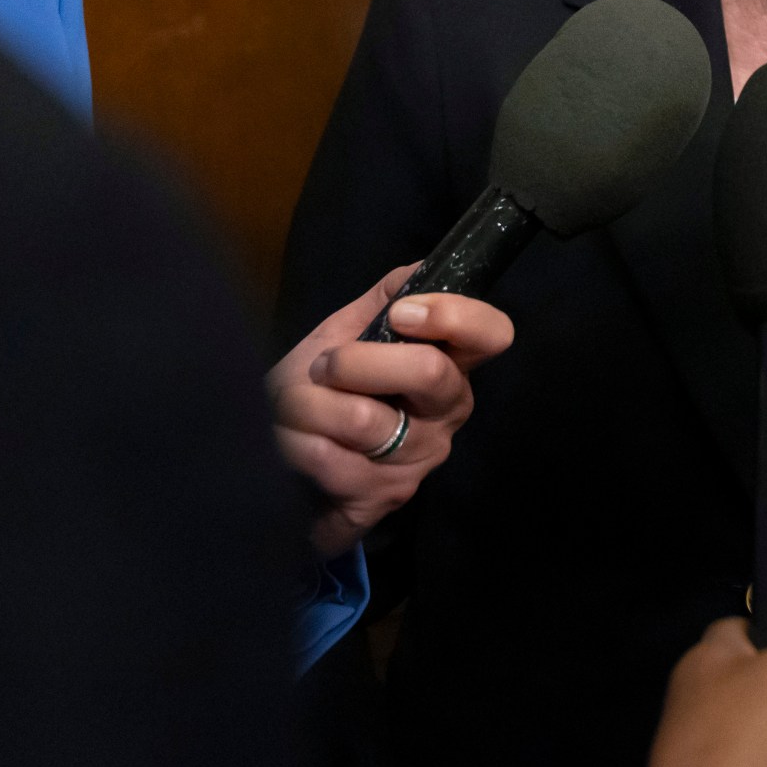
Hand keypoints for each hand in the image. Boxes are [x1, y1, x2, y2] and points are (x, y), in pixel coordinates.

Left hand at [267, 264, 513, 554]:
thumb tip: (425, 265)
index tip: (399, 316)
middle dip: (354, 360)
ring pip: (367, 419)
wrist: (274, 453)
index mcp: (448, 366)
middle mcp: (445, 415)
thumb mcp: (347, 329)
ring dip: (307, 406)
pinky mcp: (382, 501)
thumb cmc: (319, 385)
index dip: (452, 316)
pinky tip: (292, 446)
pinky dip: (297, 446)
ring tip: (290, 410)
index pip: (491, 334)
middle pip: (429, 371)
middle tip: (320, 369)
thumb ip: (387, 296)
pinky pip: (336, 464)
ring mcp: (418, 462)